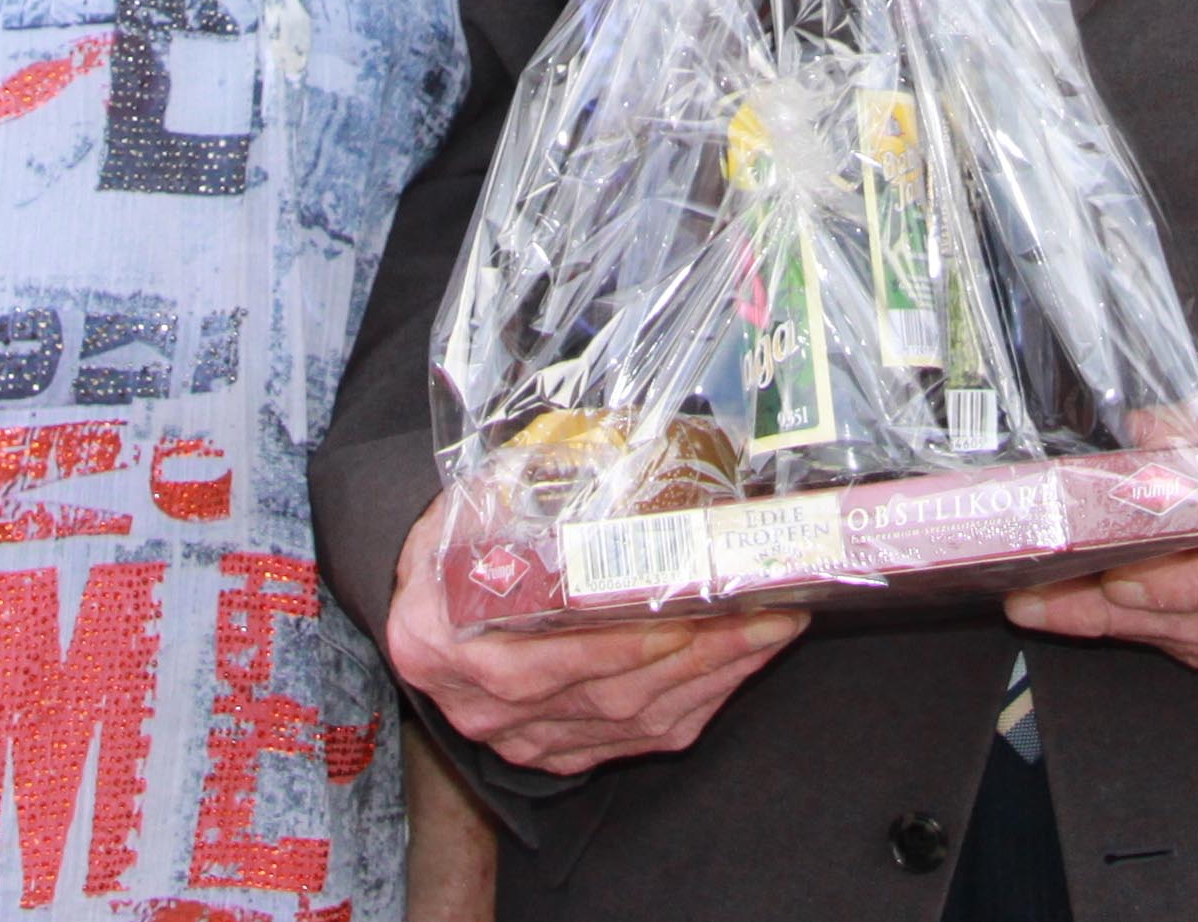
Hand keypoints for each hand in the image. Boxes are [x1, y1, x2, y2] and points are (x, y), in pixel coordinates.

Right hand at [383, 499, 804, 773]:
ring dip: (712, 676)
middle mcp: (479, 705)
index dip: (615, 647)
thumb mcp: (465, 505)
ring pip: (632, 722)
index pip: (539, 663)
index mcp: (439, 643)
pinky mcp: (554, 752)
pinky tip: (739, 665)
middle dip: (697, 655)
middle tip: (767, 612)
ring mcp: (517, 738)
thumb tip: (610, 446)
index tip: (682, 617)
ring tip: (773, 630)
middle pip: (605, 695)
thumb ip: (518, 488)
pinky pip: (637, 742)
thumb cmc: (455, 543)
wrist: (424, 601)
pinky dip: (697, 703)